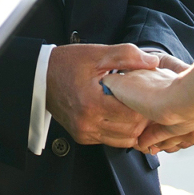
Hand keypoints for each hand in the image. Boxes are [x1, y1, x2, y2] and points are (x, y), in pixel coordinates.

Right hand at [46, 43, 161, 147]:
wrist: (40, 77)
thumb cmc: (67, 63)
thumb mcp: (97, 53)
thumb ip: (127, 56)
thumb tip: (152, 63)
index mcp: (92, 102)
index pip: (132, 115)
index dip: (145, 105)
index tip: (148, 94)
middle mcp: (87, 123)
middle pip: (131, 131)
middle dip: (142, 117)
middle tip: (145, 101)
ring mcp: (83, 132)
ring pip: (123, 140)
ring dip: (132, 127)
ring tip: (133, 108)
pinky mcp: (81, 136)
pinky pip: (109, 140)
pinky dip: (119, 131)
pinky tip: (119, 114)